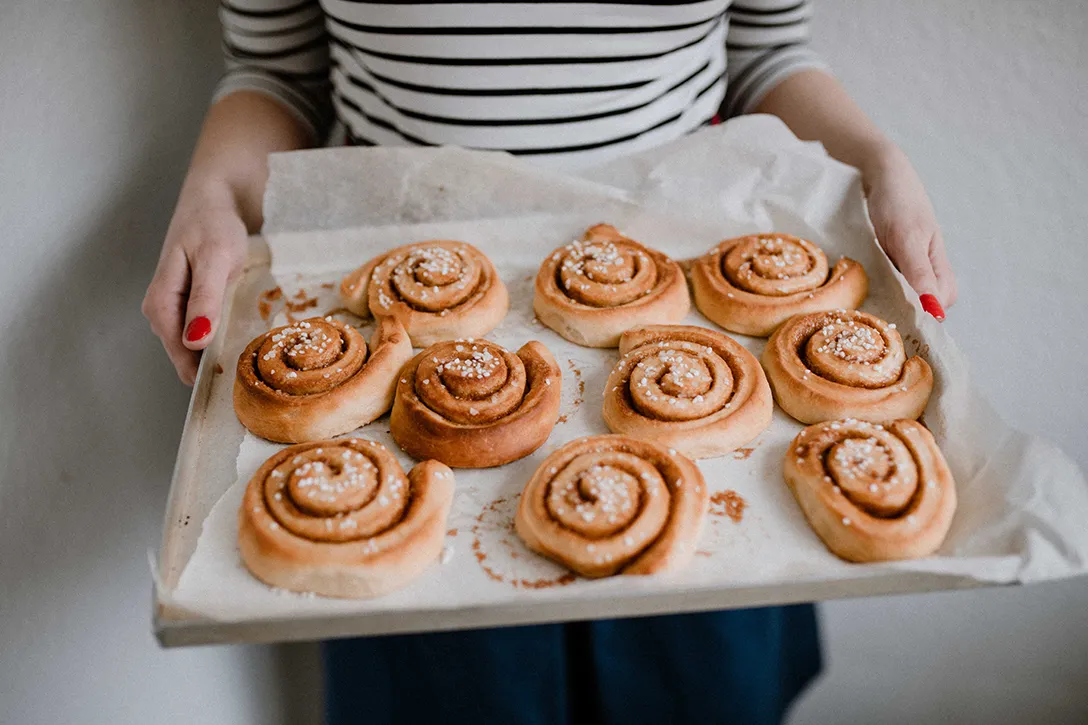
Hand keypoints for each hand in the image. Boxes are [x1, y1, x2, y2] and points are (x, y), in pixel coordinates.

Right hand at [142, 189, 247, 383]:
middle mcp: (162, 310)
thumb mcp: (215, 259)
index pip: (179, 354)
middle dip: (214, 367)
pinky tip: (242, 342)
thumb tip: (194, 341)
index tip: (234, 386)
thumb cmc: (214, 224)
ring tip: (250, 362)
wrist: (216, 198)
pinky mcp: (191, 304)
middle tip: (250, 376)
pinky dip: (222, 339)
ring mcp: (176, 308)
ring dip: (219, 354)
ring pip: (195, 345)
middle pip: (186, 355)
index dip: (204, 373)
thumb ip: (205, 300)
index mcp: (160, 303)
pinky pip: (203, 332)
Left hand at [863, 146, 956, 318]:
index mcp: (937, 260)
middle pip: (926, 299)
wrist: (881, 171)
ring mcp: (910, 257)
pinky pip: (893, 277)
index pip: (942, 301)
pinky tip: (866, 283)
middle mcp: (927, 262)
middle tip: (878, 310)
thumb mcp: (906, 238)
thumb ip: (919, 272)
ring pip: (908, 290)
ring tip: (870, 298)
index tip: (899, 323)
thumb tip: (934, 310)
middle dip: (908, 308)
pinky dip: (881, 284)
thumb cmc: (897, 201)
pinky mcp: (894, 252)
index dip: (926, 314)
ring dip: (892, 297)